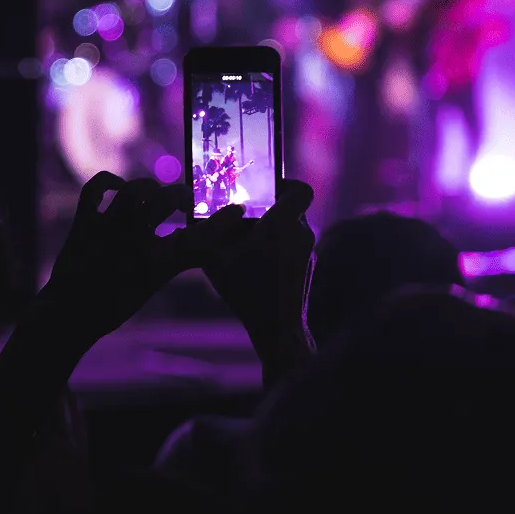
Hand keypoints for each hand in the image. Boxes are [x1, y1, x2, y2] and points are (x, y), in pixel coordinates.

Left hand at [40, 173, 247, 348]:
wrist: (69, 314)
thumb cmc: (115, 303)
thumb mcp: (156, 282)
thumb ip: (182, 257)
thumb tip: (209, 239)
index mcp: (154, 261)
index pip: (198, 238)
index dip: (222, 223)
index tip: (238, 211)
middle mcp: (131, 240)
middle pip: (167, 202)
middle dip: (182, 196)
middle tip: (187, 202)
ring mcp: (105, 228)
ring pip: (134, 191)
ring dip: (151, 188)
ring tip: (158, 194)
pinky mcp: (84, 222)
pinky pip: (95, 190)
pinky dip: (108, 182)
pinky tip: (120, 186)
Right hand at [204, 180, 315, 360]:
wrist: (277, 330)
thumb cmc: (246, 290)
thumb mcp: (215, 258)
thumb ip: (211, 231)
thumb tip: (206, 213)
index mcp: (283, 224)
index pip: (301, 189)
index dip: (286, 183)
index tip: (266, 189)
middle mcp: (302, 234)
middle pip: (290, 209)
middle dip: (268, 211)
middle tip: (245, 219)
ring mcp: (308, 252)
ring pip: (291, 229)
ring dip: (272, 232)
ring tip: (246, 246)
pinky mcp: (308, 267)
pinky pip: (294, 247)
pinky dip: (278, 249)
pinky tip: (257, 266)